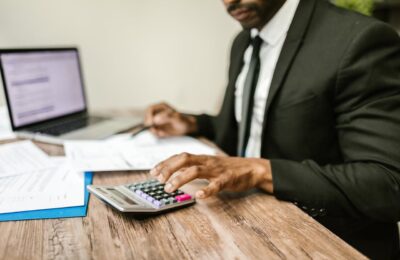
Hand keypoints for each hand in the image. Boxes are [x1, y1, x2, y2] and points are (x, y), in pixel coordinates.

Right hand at [144, 102, 197, 136]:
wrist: (187, 128)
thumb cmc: (183, 120)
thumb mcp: (177, 118)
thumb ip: (167, 117)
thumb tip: (156, 119)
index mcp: (161, 107)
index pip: (150, 109)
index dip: (148, 116)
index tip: (151, 123)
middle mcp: (157, 113)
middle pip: (147, 118)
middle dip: (149, 125)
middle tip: (155, 130)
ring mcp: (156, 121)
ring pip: (149, 126)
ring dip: (153, 130)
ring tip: (162, 133)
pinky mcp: (157, 129)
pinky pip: (153, 132)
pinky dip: (156, 134)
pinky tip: (164, 134)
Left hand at [150, 153, 273, 198]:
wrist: (252, 168)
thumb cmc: (228, 168)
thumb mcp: (209, 165)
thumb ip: (194, 167)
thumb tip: (175, 174)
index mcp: (202, 158)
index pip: (180, 157)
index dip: (165, 163)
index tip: (153, 171)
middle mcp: (207, 161)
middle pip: (184, 159)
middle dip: (169, 168)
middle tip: (158, 180)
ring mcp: (217, 169)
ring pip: (196, 170)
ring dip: (180, 179)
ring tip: (170, 188)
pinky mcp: (228, 178)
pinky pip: (216, 184)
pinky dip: (207, 189)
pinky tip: (199, 196)